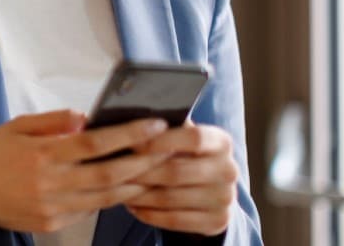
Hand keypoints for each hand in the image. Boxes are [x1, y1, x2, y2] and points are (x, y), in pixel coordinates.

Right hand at [0, 109, 172, 233]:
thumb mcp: (18, 125)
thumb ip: (54, 121)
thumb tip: (87, 118)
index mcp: (42, 154)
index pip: (95, 143)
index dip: (129, 134)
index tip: (155, 124)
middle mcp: (49, 183)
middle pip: (109, 174)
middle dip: (144, 161)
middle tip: (168, 149)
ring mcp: (52, 208)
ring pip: (105, 198)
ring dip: (135, 184)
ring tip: (157, 169)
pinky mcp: (52, 224)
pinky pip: (90, 211)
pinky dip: (110, 198)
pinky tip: (126, 186)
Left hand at [123, 122, 239, 235]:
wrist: (212, 190)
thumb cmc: (187, 155)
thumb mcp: (183, 137)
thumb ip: (166, 128)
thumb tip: (132, 122)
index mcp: (222, 142)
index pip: (193, 138)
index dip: (161, 141)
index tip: (132, 143)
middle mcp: (229, 170)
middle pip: (177, 171)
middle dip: (141, 171)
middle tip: (113, 170)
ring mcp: (225, 198)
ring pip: (171, 197)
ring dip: (139, 194)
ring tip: (117, 188)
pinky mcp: (218, 221)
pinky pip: (175, 220)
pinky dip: (149, 213)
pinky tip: (132, 206)